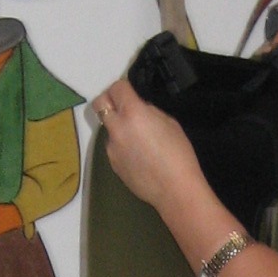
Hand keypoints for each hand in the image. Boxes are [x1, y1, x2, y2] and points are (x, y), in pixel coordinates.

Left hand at [90, 77, 202, 212]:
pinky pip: (113, 147)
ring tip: (140, 142)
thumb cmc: (179, 154)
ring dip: (118, 128)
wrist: (174, 189)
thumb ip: (149, 111)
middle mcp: (117, 128)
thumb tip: (139, 109)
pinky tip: (140, 157)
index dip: (123, 87)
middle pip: (99, 104)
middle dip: (109, 100)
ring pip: (108, 128)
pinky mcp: (112, 164)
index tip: (130, 93)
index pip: (116, 88)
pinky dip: (122, 146)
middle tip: (123, 107)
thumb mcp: (169, 123)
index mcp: (133, 114)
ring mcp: (111, 148)